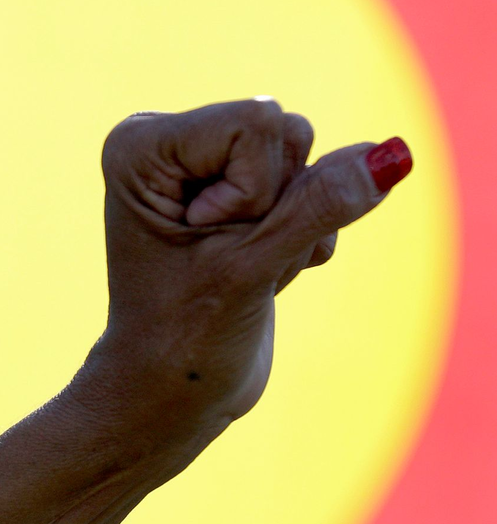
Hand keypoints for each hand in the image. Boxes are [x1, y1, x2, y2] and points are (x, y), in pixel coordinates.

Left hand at [91, 99, 411, 438]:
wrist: (171, 393)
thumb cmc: (184, 337)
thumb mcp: (250, 267)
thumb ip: (320, 206)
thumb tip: (390, 155)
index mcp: (142, 144)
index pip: (257, 122)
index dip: (253, 192)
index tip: (204, 241)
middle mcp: (167, 142)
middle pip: (285, 132)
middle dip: (278, 206)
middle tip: (227, 259)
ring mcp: (205, 165)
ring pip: (307, 157)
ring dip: (295, 225)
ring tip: (242, 268)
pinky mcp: (240, 191)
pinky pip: (316, 186)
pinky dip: (303, 237)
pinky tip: (259, 271)